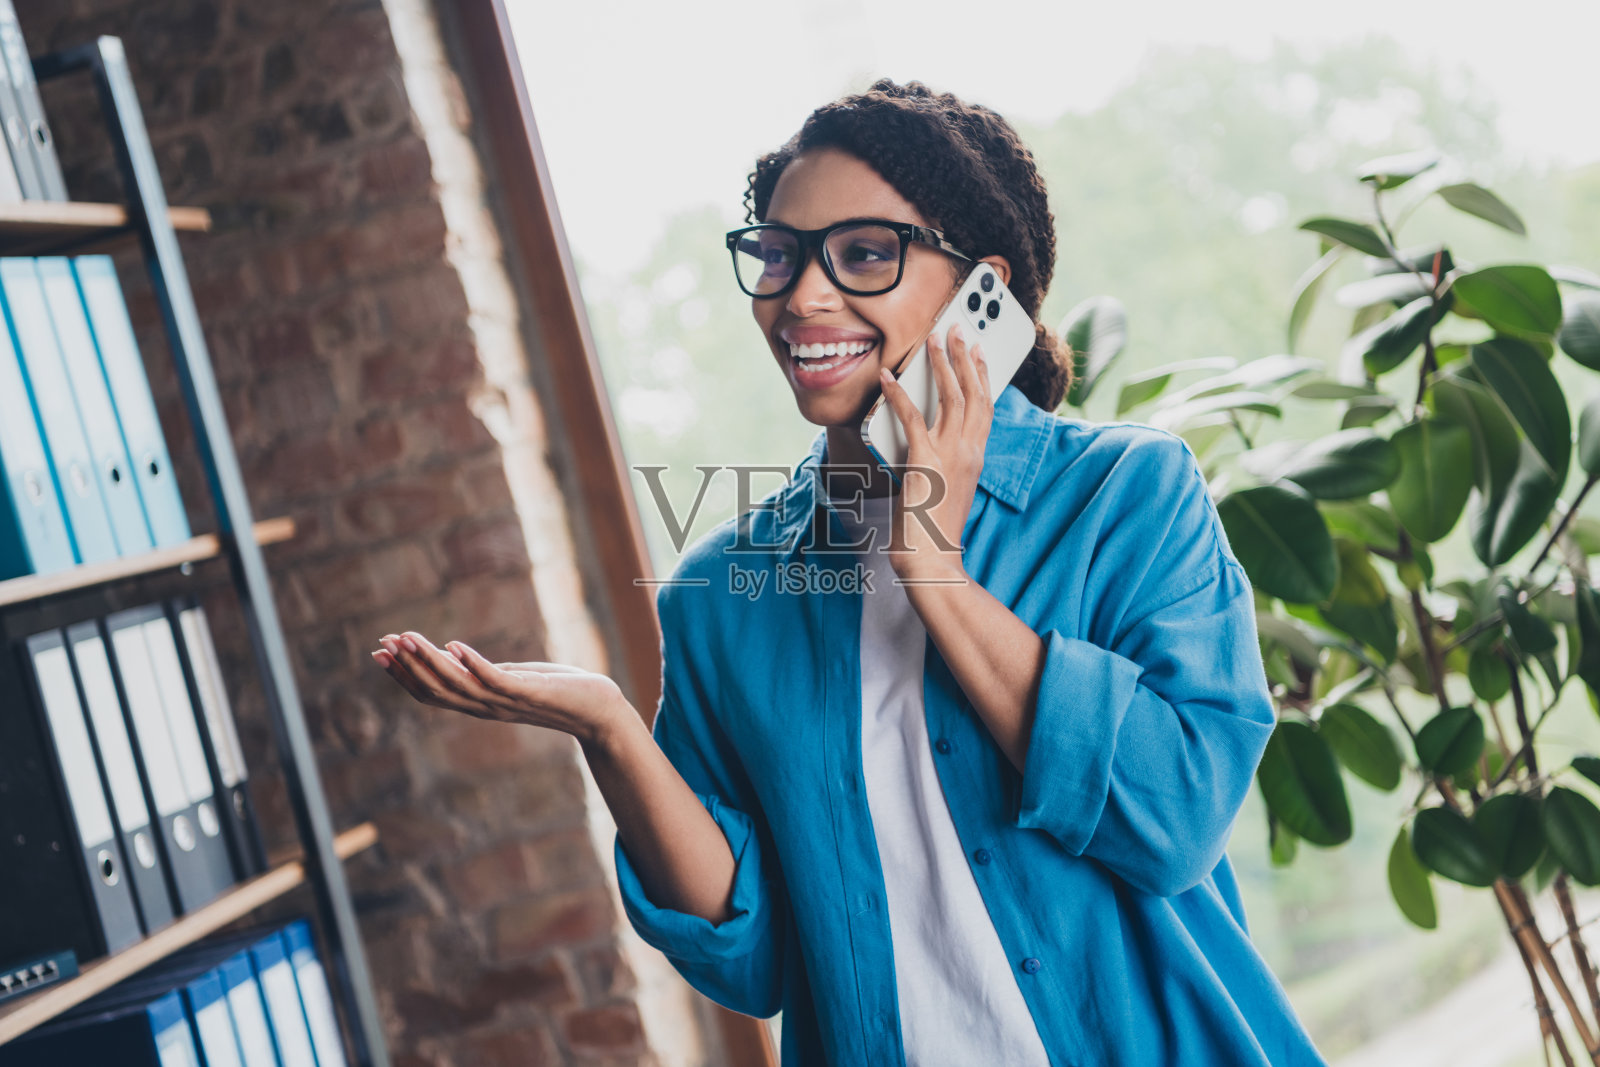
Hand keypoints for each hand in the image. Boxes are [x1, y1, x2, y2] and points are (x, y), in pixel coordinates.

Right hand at [372, 631, 627, 746]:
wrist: (599, 710)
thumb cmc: (559, 691)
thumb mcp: (514, 678)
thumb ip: (484, 672)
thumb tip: (454, 655)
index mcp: (481, 704)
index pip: (432, 693)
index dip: (403, 675)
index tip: (379, 653)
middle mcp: (488, 708)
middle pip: (436, 691)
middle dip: (407, 667)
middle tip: (381, 643)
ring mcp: (506, 702)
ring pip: (458, 686)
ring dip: (430, 661)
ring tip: (408, 638)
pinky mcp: (528, 693)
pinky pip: (494, 680)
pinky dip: (473, 664)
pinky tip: (456, 645)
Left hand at [876, 321, 990, 582]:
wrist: (931, 558)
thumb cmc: (934, 529)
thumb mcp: (948, 487)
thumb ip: (944, 460)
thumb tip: (926, 436)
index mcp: (976, 456)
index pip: (985, 407)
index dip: (982, 376)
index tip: (979, 351)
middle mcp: (969, 451)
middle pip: (973, 393)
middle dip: (966, 357)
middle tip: (958, 329)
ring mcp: (949, 455)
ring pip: (950, 397)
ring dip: (941, 364)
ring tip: (933, 339)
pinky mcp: (924, 462)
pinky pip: (912, 418)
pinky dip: (898, 394)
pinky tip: (888, 377)